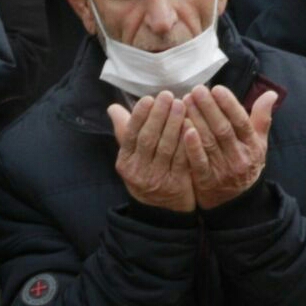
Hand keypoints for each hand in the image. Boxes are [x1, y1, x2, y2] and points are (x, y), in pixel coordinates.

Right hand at [108, 91, 195, 211]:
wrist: (161, 210)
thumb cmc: (146, 173)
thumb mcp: (132, 156)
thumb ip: (125, 131)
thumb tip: (113, 107)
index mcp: (125, 162)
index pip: (131, 134)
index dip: (139, 116)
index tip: (149, 98)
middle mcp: (139, 172)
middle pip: (148, 139)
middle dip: (158, 115)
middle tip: (168, 95)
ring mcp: (158, 179)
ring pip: (166, 147)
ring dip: (174, 124)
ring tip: (181, 104)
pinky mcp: (177, 184)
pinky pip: (182, 159)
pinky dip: (187, 141)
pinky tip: (192, 125)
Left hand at [182, 86, 277, 209]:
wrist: (237, 203)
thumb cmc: (246, 165)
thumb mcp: (258, 143)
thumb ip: (262, 117)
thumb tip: (271, 93)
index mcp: (252, 146)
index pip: (241, 122)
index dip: (229, 105)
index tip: (216, 88)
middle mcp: (239, 158)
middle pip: (223, 129)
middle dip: (209, 108)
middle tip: (196, 90)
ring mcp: (223, 170)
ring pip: (209, 142)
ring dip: (197, 120)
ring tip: (186, 102)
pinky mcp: (206, 181)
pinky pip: (199, 161)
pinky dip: (192, 145)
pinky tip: (184, 128)